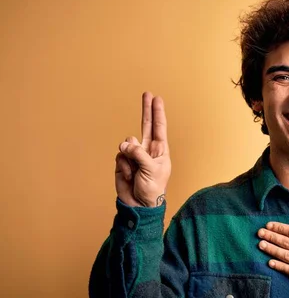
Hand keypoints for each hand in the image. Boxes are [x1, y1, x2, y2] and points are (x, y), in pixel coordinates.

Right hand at [115, 92, 170, 206]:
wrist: (139, 204)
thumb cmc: (152, 189)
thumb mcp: (151, 170)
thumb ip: (139, 154)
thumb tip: (125, 143)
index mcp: (160, 151)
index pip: (159, 127)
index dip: (157, 113)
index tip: (157, 99)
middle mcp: (147, 149)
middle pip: (145, 125)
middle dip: (146, 110)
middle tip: (146, 93)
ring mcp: (135, 154)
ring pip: (128, 143)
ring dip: (130, 156)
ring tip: (135, 171)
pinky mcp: (123, 161)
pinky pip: (120, 155)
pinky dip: (123, 166)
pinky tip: (129, 176)